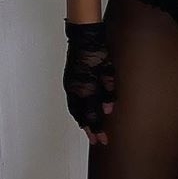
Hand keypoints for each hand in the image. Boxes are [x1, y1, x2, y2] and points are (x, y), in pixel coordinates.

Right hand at [63, 19, 115, 144]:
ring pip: (74, 110)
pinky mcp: (68, 82)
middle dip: (89, 129)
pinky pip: (71, 103)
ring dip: (81, 122)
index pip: (92, 115)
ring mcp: (70, 86)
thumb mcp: (108, 71)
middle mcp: (75, 90)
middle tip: (96, 140)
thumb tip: (108, 110)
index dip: (97, 129)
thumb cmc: (98, 52)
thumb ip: (109, 92)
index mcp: (86, 88)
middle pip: (81, 116)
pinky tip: (81, 115)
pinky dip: (76, 112)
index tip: (102, 140)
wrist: (83, 37)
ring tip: (89, 131)